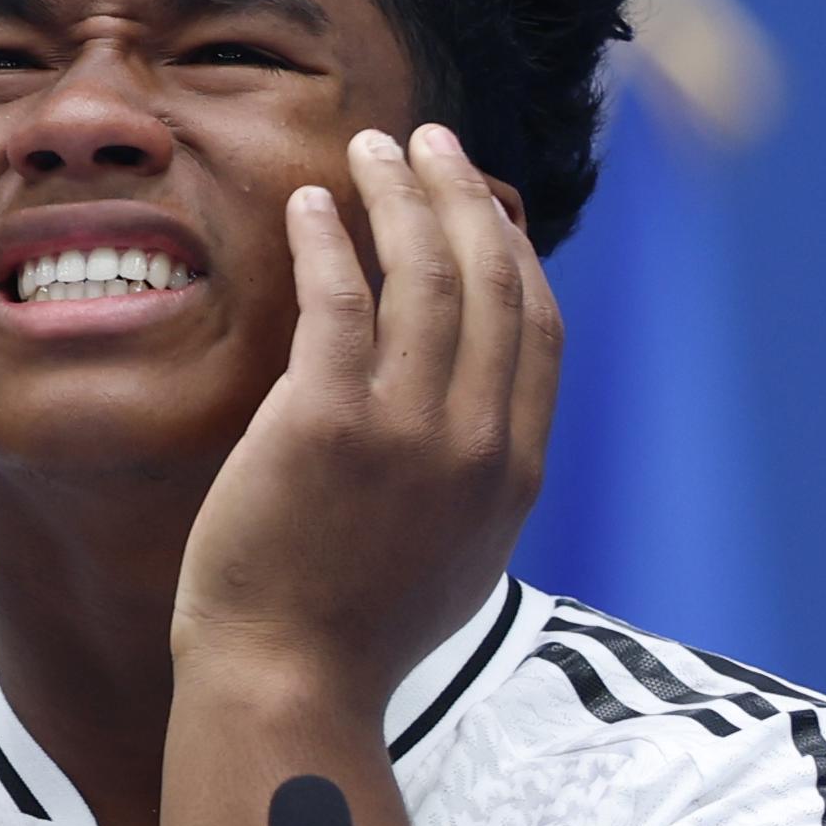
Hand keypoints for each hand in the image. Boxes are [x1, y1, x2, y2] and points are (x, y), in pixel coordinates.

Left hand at [170, 125, 560, 720]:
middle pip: (491, 280)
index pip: (537, 327)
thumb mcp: (454, 558)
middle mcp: (478, 441)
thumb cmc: (351, 631)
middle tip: (426, 141)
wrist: (289, 683)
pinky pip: (338, 299)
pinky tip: (311, 204)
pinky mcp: (327, 422)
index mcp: (515, 471)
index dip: (513, 250)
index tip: (482, 203)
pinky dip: (329, 238)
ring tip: (372, 147)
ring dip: (400, 194)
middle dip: (463, 195)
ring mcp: (407, 430)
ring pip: (424, 274)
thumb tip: (475, 426)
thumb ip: (473, 481)